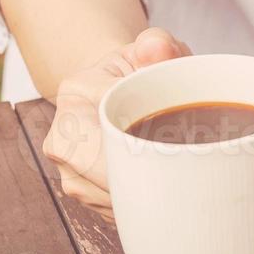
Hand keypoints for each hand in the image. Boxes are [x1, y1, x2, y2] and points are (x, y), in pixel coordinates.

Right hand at [43, 28, 190, 220]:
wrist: (123, 93)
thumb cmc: (144, 72)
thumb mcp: (154, 49)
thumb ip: (159, 44)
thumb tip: (157, 50)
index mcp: (76, 92)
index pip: (109, 121)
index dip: (146, 137)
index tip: (181, 142)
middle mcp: (62, 135)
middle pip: (101, 169)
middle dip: (147, 174)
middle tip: (191, 174)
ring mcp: (68, 169)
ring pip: (106, 195)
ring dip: (147, 193)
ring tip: (183, 181)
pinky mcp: (83, 194)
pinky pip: (112, 209)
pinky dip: (142, 204)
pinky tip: (168, 195)